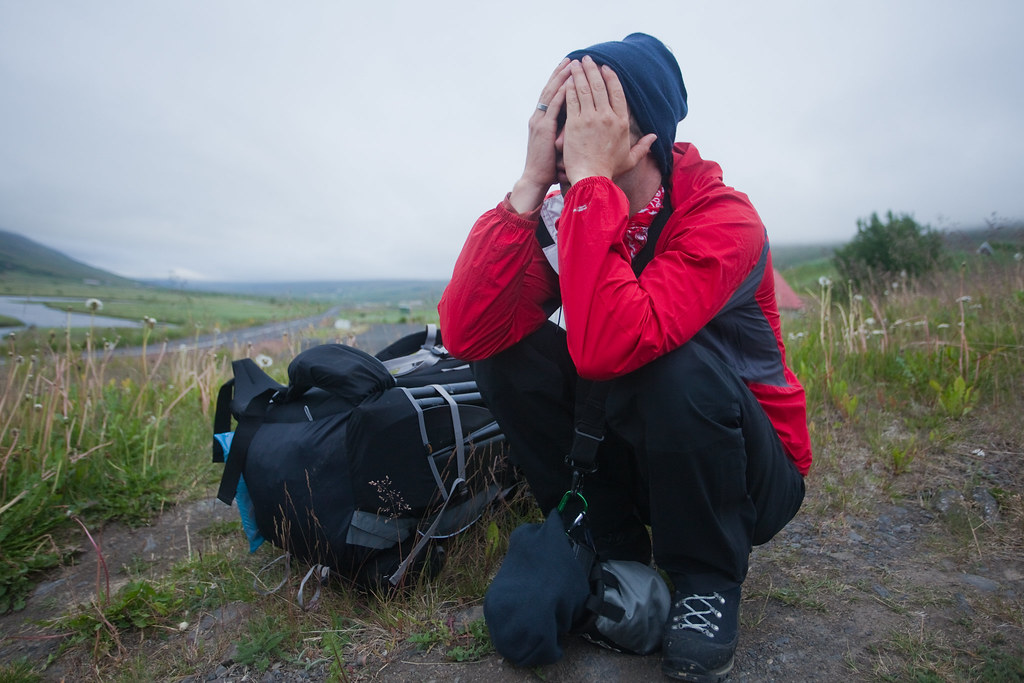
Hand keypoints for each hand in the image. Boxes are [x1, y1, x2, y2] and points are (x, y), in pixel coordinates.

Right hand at [508, 58, 570, 213]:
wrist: (536, 179)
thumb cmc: (550, 167)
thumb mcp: (559, 144)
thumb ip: (566, 131)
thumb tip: (582, 124)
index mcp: (543, 120)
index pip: (553, 95)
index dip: (561, 80)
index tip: (572, 68)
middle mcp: (539, 117)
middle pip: (551, 89)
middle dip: (561, 73)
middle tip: (572, 59)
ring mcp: (540, 121)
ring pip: (551, 94)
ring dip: (562, 77)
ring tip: (572, 64)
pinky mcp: (543, 128)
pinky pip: (554, 106)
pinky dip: (562, 93)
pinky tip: (570, 82)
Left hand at [562, 56, 656, 184]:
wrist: (591, 178)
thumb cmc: (609, 170)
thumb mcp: (630, 159)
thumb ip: (643, 147)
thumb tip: (654, 137)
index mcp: (621, 122)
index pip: (617, 92)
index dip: (610, 77)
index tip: (605, 68)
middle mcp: (607, 117)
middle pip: (599, 86)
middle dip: (593, 69)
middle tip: (587, 59)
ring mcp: (590, 119)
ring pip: (584, 89)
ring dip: (580, 73)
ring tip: (575, 63)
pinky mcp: (574, 124)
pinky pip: (572, 100)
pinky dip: (570, 88)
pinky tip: (567, 79)